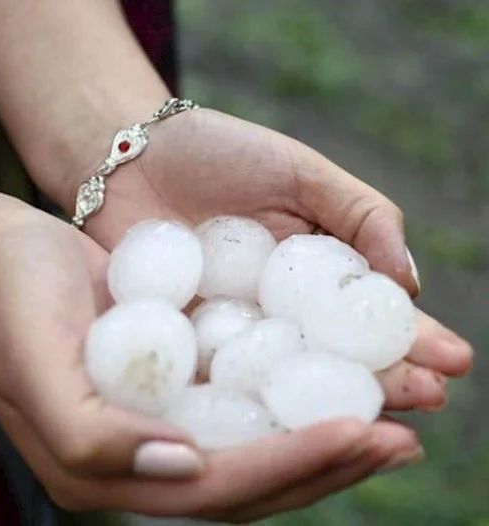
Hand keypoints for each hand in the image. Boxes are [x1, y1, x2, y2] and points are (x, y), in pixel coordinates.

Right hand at [0, 208, 420, 521]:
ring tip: (391, 422)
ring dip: (322, 442)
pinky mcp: (169, 392)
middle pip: (246, 483)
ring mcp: (154, 429)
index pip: (210, 487)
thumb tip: (186, 466)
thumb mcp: (34, 361)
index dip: (288, 466)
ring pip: (253, 452)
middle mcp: (134, 463)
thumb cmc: (12, 298)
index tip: (359, 431)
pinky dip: (293, 404)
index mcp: (97, 471)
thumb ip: (93, 434)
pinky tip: (339, 386)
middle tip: (400, 437)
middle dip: (325, 465)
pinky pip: (241, 410)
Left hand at [81, 108, 472, 412]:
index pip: (369, 318)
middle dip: (383, 382)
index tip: (452, 362)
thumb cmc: (221, 153)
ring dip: (324, 403)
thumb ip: (360, 217)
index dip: (412, 340)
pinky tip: (275, 422)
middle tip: (428, 402)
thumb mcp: (302, 173)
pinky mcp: (178, 341)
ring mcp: (227, 334)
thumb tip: (410, 284)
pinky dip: (242, 399)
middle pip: (333, 359)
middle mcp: (275, 316)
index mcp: (313, 280)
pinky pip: (212, 375)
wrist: (130, 154)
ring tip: (370, 424)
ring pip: (281, 379)